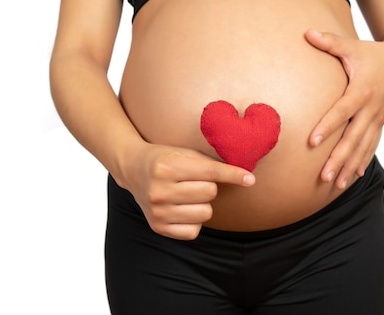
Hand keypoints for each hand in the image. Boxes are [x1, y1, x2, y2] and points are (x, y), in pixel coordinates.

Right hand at [118, 144, 254, 239]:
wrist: (133, 169)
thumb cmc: (165, 159)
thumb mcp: (184, 153)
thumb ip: (211, 164)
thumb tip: (246, 177)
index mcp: (166, 167)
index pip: (210, 173)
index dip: (233, 175)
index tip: (250, 179)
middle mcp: (160, 190)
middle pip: (209, 193)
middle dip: (209, 186)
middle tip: (194, 181)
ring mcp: (157, 211)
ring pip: (205, 213)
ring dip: (203, 204)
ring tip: (188, 194)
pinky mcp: (157, 227)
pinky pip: (194, 231)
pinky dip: (195, 221)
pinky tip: (183, 209)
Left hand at [305, 29, 383, 189]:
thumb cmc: (373, 54)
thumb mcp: (353, 46)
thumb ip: (330, 42)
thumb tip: (306, 32)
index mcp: (362, 90)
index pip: (342, 111)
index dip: (328, 126)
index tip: (313, 142)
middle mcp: (371, 108)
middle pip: (353, 138)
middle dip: (339, 158)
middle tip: (324, 176)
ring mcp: (377, 118)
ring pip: (363, 147)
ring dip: (349, 166)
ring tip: (336, 185)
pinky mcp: (380, 123)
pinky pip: (371, 146)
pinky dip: (362, 162)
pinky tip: (353, 177)